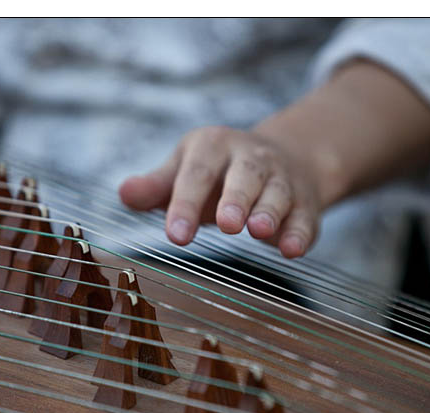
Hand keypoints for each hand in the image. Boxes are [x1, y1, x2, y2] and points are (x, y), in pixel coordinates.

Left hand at [118, 126, 320, 257]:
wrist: (285, 158)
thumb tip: (124, 193)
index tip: (176, 236)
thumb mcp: (185, 170)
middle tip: (226, 225)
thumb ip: (156, 186)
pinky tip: (292, 249)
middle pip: (244, 175)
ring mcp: (282, 180)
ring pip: (278, 193)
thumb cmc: (220, 173)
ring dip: (270, 212)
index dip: (186, 204)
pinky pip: (305, 217)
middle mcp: (251, 159)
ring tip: (259, 231)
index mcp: (213, 147)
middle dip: (236, 199)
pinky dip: (300, 233)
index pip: (197, 175)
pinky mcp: (304, 204)